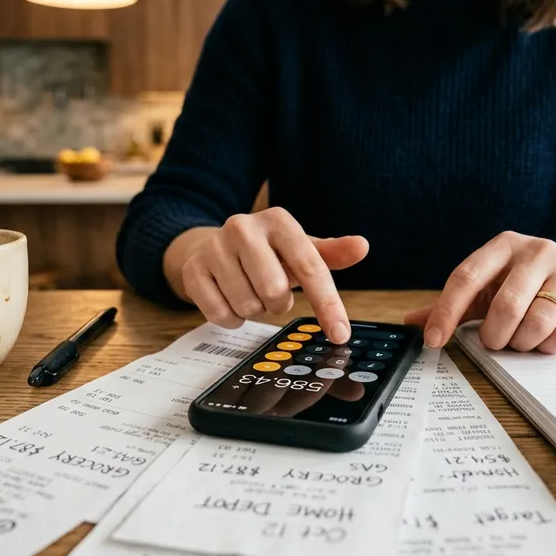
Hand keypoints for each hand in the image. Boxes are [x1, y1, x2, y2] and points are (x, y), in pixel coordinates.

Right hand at [163, 208, 368, 343]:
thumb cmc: (265, 252)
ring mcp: (214, 247)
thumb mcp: (299, 249)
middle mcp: (243, 227)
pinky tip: (229, 298)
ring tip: (249, 291)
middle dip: (279, 303)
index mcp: (278, 221)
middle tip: (272, 293)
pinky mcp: (193, 270)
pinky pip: (221, 314)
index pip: (310, 267)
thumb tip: (362, 246)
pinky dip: (231, 317)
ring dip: (255, 309)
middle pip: (276, 291)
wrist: (210, 246)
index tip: (340, 335)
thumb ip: (330, 253)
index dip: (328, 304)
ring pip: (248, 305)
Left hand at [405, 231, 555, 353]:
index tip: (434, 341)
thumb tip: (412, 323)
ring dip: (523, 343)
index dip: (446, 312)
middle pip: (505, 305)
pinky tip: (547, 339)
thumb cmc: (530, 282)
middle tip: (495, 342)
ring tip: (523, 340)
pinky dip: (549, 346)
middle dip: (495, 335)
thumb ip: (454, 305)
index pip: (466, 277)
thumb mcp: (491, 286)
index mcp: (503, 246)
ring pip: (537, 322)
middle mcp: (536, 251)